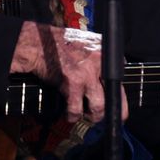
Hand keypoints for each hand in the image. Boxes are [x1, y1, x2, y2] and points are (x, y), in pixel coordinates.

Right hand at [9, 21, 127, 122]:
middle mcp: (100, 61)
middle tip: (101, 113)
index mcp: (105, 51)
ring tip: (87, 115)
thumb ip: (98, 56)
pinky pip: (76, 109)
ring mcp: (87, 73)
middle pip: (115, 95)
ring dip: (92, 116)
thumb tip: (107, 73)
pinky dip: (72, 116)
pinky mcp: (73, 82)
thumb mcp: (86, 42)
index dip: (117, 92)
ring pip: (99, 106)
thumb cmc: (59, 43)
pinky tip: (70, 114)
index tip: (114, 100)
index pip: (120, 77)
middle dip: (110, 110)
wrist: (38, 43)